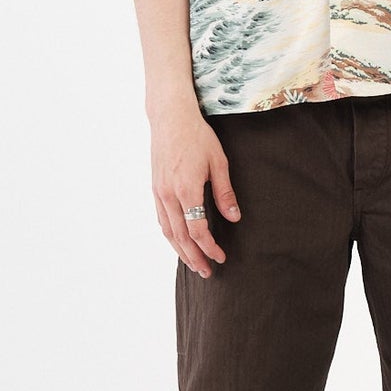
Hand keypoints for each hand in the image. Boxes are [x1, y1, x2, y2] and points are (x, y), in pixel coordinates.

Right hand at [150, 101, 241, 276]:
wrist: (170, 118)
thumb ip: (225, 192)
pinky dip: (170, 235)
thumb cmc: (197, 136)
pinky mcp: (155, 188)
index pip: (197, 230)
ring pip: (167, 231)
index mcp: (186, 189)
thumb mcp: (218, 162)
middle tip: (206, 272)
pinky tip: (178, 241)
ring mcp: (159, 192)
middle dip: (194, 257)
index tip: (221, 257)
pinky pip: (161, 219)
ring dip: (180, 251)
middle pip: (180, 237)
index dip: (209, 247)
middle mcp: (169, 194)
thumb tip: (234, 218)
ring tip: (192, 264)